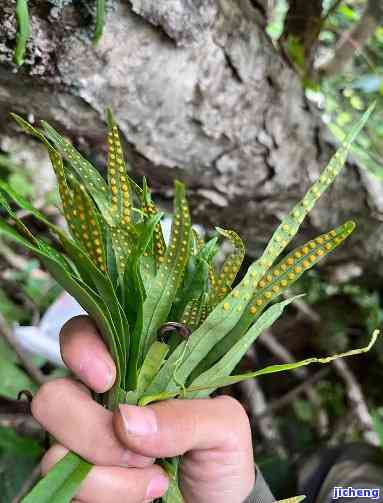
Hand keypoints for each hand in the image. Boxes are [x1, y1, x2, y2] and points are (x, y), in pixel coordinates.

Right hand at [32, 315, 254, 502]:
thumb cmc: (219, 457)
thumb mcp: (224, 427)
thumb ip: (187, 416)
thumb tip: (126, 421)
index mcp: (133, 371)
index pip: (85, 335)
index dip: (82, 347)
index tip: (106, 377)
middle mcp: (99, 401)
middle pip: (54, 395)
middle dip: (94, 429)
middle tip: (141, 450)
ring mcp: (82, 443)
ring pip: (55, 449)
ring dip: (110, 473)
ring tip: (155, 477)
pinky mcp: (79, 481)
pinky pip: (68, 488)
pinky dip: (110, 495)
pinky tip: (144, 494)